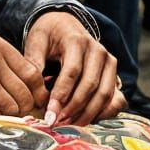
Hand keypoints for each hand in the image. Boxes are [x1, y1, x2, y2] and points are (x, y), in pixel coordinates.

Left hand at [25, 11, 122, 125]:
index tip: (49, 114)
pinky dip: (104, 113)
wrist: (66, 24)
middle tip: (57, 123)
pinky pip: (117, 99)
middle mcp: (98, 51)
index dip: (61, 95)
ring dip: (87, 114)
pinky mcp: (114, 74)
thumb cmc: (49, 35)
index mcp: (77, 41)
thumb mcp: (36, 42)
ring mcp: (109, 62)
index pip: (72, 72)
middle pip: (90, 85)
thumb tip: (34, 93)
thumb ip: (33, 64)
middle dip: (73, 108)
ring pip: (104, 94)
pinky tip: (86, 120)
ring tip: (68, 124)